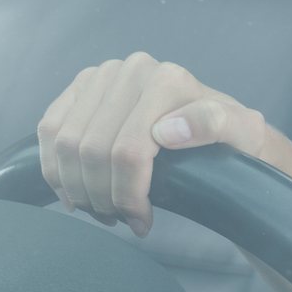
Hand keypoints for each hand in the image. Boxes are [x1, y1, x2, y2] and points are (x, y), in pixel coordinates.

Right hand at [36, 52, 266, 236]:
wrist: (216, 124)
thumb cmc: (231, 135)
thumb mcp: (243, 131)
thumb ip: (216, 124)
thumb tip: (167, 131)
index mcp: (167, 79)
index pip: (128, 151)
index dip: (128, 195)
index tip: (142, 222)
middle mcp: (131, 69)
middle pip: (92, 150)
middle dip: (101, 197)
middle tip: (117, 220)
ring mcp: (101, 76)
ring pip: (65, 144)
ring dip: (76, 188)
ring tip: (100, 211)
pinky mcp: (79, 87)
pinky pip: (48, 130)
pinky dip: (55, 168)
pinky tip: (75, 193)